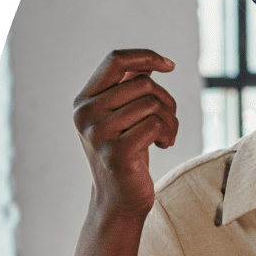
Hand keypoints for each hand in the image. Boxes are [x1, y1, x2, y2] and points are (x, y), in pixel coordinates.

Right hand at [73, 49, 177, 217]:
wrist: (119, 199)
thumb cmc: (127, 153)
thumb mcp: (124, 117)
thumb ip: (131, 89)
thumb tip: (150, 62)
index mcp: (84, 100)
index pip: (115, 60)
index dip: (146, 56)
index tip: (170, 65)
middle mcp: (85, 113)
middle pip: (143, 83)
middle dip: (166, 100)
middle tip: (168, 121)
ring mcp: (98, 133)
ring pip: (152, 103)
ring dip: (171, 120)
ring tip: (166, 135)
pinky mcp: (116, 152)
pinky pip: (155, 125)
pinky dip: (168, 134)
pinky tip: (163, 146)